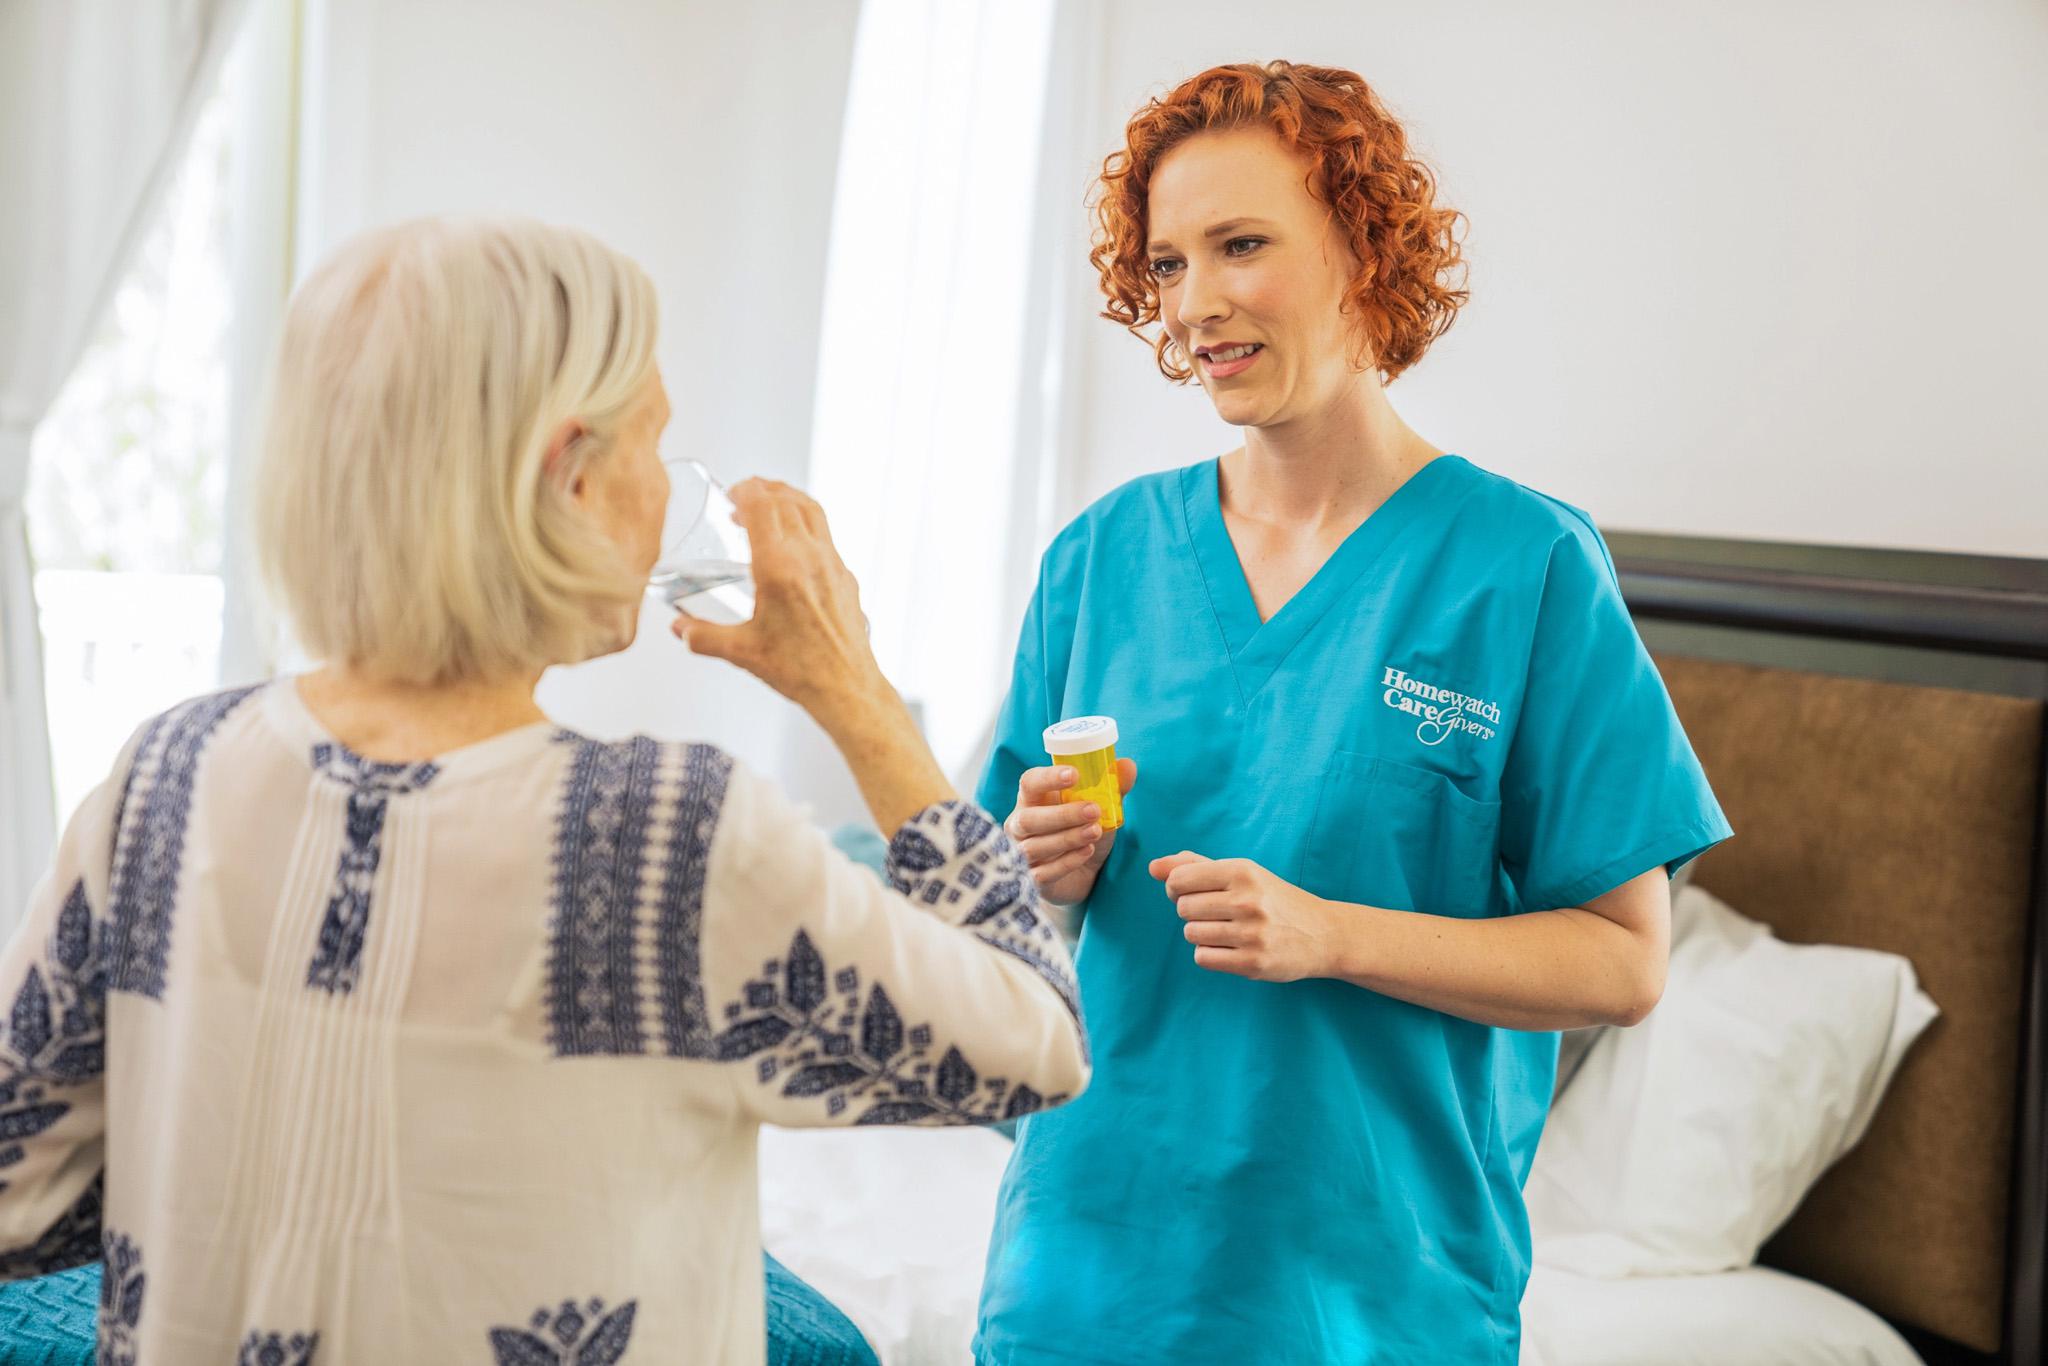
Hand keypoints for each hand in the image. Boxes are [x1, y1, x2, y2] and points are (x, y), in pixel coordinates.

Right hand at [673, 479, 884, 711]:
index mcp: (779, 568)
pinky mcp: (845, 576)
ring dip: (788, 499)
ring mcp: (832, 563)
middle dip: (763, 490)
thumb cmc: (801, 670)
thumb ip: (702, 637)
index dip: (745, 491)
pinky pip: (826, 534)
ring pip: (812, 511)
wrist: (846, 687)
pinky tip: (793, 543)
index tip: (732, 493)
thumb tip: (679, 629)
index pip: (762, 506)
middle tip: (744, 495)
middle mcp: (809, 557)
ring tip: (769, 503)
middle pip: (787, 500)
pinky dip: (806, 523)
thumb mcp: (741, 652)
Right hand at [1006, 759, 1138, 904]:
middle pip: (1028, 818)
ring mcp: (1021, 854)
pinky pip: (1043, 873)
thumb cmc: (1081, 833)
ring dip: (1067, 838)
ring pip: (1034, 847)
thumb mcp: (1099, 809)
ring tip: (1096, 832)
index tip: (1074, 774)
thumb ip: (1111, 788)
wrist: (1080, 876)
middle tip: (1094, 810)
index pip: (1029, 782)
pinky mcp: (1031, 880)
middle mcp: (1019, 826)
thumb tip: (1127, 765)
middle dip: (1062, 814)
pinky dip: (1066, 862)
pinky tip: (1087, 853)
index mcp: (1031, 800)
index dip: (1048, 778)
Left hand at [1149, 852, 1338, 981]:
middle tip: (1216, 913)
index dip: (1176, 887)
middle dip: (1192, 911)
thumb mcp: (1244, 873)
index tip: (1191, 891)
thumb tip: (1154, 867)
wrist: (1323, 934)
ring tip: (1226, 930)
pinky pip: (1203, 958)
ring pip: (1191, 933)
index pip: (1179, 879)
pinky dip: (1210, 954)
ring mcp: (1251, 934)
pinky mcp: (1253, 964)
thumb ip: (1197, 866)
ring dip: (1201, 933)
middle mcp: (1247, 901)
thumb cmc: (1275, 900)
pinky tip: (1230, 948)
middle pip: (1183, 908)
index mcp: (1243, 872)